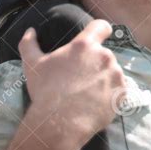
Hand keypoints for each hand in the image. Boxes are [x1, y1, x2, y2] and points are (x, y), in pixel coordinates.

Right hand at [18, 20, 125, 148]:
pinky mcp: (121, 95)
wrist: (60, 124)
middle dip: (94, 63)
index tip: (97, 36)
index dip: (100, 30)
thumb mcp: (32, 64)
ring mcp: (116, 76)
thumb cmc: (45, 91)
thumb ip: (29, 43)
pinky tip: (95, 103)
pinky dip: (110, 95)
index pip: (101, 26)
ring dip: (104, 79)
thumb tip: (30, 31)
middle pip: (104, 54)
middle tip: (80, 78)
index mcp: (84, 45)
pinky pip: (119, 90)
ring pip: (112, 72)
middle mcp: (104, 57)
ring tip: (87, 94)